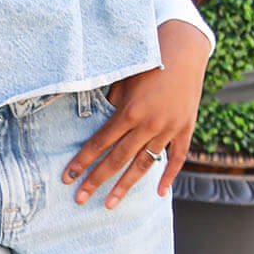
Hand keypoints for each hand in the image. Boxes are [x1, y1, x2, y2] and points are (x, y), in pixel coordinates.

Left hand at [61, 21, 210, 207]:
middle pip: (117, 159)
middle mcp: (148, 124)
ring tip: (110, 204)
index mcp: (129, 111)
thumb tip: (93, 122)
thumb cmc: (148, 60)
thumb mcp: (123, 78)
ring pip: (143, 165)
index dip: (82, 161)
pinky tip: (159, 193)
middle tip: (79, 199)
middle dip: (96, 180)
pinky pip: (176, 158)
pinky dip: (168, 176)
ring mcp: (168, 129)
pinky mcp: (185, 129)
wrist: (185, 49)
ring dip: (125, 186)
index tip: (67, 177)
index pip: (100, 142)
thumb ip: (109, 102)